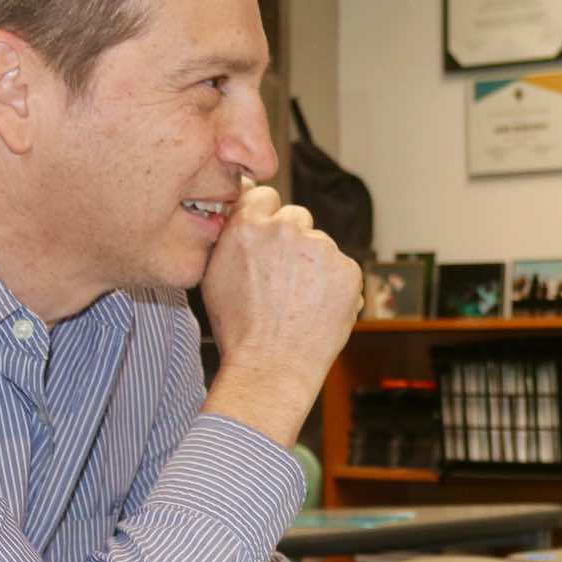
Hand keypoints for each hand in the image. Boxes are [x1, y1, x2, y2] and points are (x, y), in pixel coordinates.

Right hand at [200, 185, 362, 444]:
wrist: (270, 366)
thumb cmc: (238, 328)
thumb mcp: (214, 275)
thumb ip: (230, 238)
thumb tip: (241, 212)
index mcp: (247, 227)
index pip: (265, 195)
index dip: (267, 216)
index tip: (269, 237)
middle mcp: (285, 229)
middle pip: (296, 216)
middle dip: (293, 240)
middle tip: (284, 277)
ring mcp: (320, 248)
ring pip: (321, 245)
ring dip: (315, 264)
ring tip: (299, 301)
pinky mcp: (348, 269)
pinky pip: (342, 268)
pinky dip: (335, 285)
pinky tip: (318, 309)